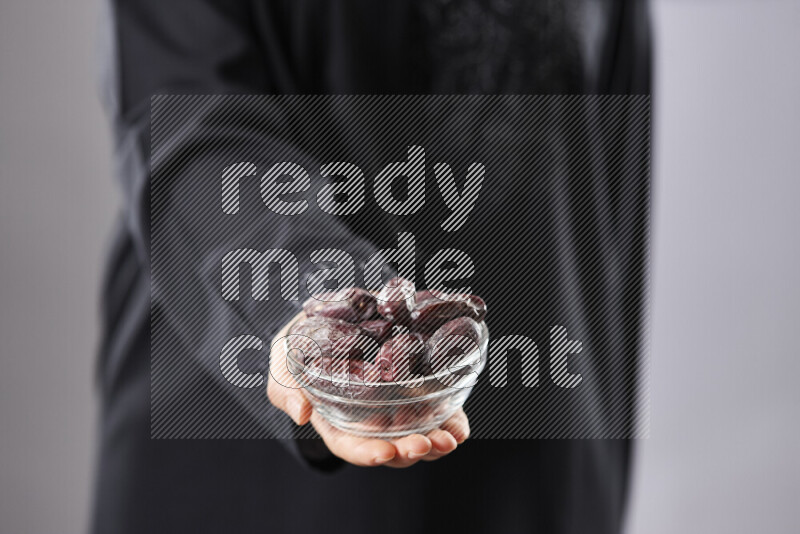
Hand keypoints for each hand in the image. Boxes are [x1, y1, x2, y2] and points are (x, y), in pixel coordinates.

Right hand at [267, 311, 469, 467]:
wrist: (329, 314)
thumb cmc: (300, 345)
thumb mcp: (283, 361)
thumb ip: (285, 388)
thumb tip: (302, 413)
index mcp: (335, 420)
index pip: (351, 446)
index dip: (368, 453)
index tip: (386, 451)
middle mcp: (368, 420)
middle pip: (391, 446)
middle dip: (411, 450)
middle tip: (427, 444)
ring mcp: (395, 406)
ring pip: (418, 433)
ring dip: (437, 440)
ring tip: (451, 437)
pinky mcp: (416, 388)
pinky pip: (437, 410)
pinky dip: (451, 420)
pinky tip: (460, 423)